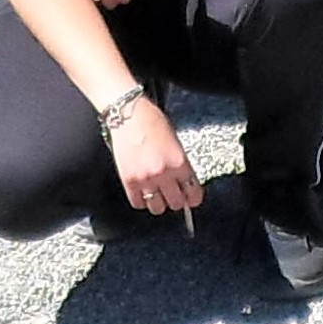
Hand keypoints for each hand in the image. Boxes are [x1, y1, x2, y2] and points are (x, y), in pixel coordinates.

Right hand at [107, 98, 203, 217]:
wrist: (129, 115)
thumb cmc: (152, 123)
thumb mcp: (176, 142)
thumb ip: (181, 165)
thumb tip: (184, 184)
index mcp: (179, 162)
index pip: (193, 193)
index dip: (193, 198)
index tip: (191, 199)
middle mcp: (164, 173)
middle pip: (175, 203)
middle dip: (176, 200)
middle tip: (174, 195)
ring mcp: (145, 179)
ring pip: (157, 208)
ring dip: (159, 202)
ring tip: (157, 194)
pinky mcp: (129, 181)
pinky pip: (138, 203)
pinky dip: (141, 200)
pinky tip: (143, 192)